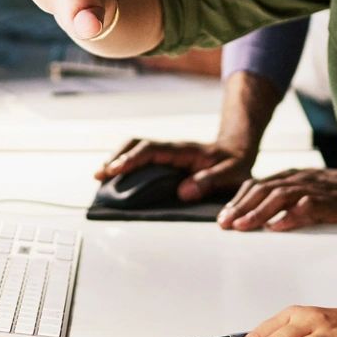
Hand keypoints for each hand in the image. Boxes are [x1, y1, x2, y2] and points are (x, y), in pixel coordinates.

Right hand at [95, 139, 254, 202]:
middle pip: (136, 144)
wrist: (238, 151)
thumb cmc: (234, 165)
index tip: (115, 170)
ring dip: (117, 159)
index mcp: (183, 151)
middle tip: (99, 174)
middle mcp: (171, 149)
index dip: (132, 159)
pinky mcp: (164, 160)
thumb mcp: (230, 174)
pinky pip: (140, 157)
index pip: (151, 151)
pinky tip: (116, 177)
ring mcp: (166, 153)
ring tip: (101, 175)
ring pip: (135, 149)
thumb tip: (183, 192)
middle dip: (116, 157)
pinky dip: (125, 163)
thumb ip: (210, 181)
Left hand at [219, 165, 336, 230]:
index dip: (237, 200)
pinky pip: (307, 207)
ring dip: (258, 212)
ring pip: (280, 197)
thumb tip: (257, 220)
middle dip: (241, 207)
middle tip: (225, 224)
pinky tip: (278, 227)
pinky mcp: (329, 201)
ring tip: (243, 226)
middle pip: (263, 190)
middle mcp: (297, 179)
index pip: (256, 185)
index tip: (223, 217)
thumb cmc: (333, 194)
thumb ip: (282, 201)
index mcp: (289, 177)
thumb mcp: (303, 192)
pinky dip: (290, 216)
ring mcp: (313, 188)